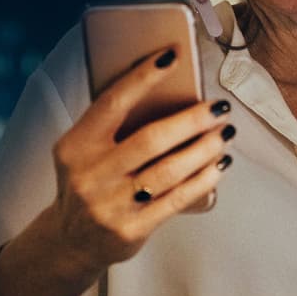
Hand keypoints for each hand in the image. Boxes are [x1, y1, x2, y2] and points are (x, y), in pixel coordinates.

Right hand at [47, 47, 233, 269]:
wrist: (71, 239)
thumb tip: (173, 93)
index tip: (172, 56)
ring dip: (204, 148)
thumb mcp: (86, 151)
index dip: (143, 77)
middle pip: (151, 139)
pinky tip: (219, 165)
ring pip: (169, 170)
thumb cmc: (91, 181)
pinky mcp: (130, 229)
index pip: (112, 103)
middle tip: (219, 107)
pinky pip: (176, 199)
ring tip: (225, 133)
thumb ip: (116, 126)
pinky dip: (203, 179)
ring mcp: (110, 205)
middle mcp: (90, 174)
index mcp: (76, 145)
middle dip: (192, 119)